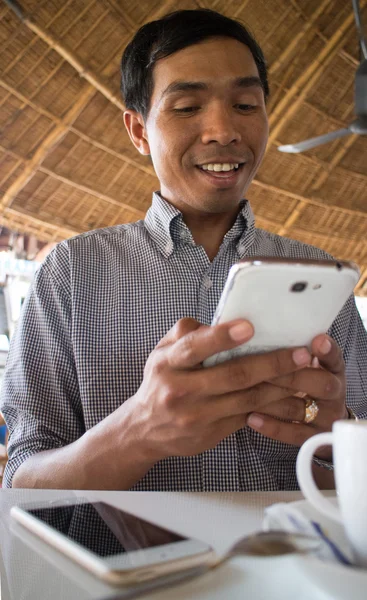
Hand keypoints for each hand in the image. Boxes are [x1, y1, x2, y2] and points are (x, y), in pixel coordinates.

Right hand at [126, 318, 312, 461]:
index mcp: (168, 364)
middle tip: (301, 353)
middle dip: (271, 363)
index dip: (222, 336)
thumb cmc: (160, 381)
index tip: (249, 326)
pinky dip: (273, 405)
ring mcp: (198, 415)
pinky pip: (249, 416)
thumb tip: (221, 321)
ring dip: (281, 385)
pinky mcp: (212, 433)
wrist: (145, 429)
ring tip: (305, 372)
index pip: (195, 347)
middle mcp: (181, 390)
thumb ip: (187, 333)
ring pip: (248, 398)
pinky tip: (291, 395)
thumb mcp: (161, 352)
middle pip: (233, 375)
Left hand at [246, 334, 346, 459]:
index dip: (326, 350)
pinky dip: (272, 427)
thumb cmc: (300, 380)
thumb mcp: (303, 363)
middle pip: (321, 384)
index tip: (316, 340)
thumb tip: (252, 329)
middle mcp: (334, 391)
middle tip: (268, 370)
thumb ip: (288, 351)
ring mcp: (326, 416)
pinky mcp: (314, 437)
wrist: (317, 416)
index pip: (333, 357)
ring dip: (274, 400)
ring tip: (248, 393)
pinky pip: (294, 434)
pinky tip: (251, 418)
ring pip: (303, 408)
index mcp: (332, 368)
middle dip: (293, 376)